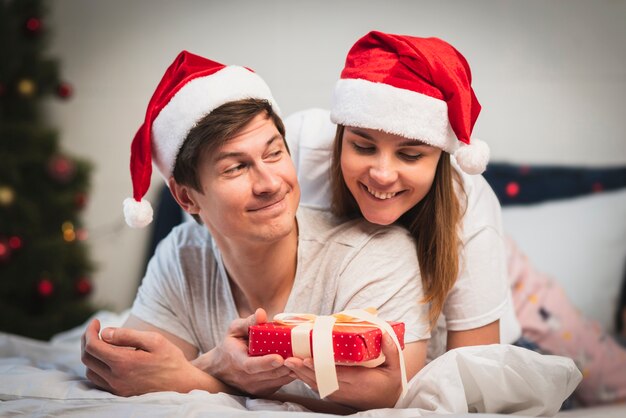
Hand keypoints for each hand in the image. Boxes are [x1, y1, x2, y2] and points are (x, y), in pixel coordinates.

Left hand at [81, 319, 207, 395]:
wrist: (182, 383)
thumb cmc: (170, 359)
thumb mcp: (154, 340)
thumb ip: (127, 335)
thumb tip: (104, 332)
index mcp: (123, 363)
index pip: (92, 346)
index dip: (90, 331)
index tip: (96, 322)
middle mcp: (116, 378)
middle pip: (87, 358)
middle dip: (87, 340)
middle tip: (96, 330)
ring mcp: (117, 388)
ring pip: (90, 371)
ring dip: (91, 355)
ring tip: (103, 343)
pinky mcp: (119, 393)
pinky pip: (98, 381)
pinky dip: (96, 367)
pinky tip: (107, 359)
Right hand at [193, 308, 293, 395]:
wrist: (221, 369)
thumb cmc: (230, 346)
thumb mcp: (234, 330)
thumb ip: (248, 322)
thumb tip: (261, 313)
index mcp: (237, 361)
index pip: (251, 366)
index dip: (266, 362)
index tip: (279, 357)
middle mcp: (246, 378)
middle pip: (270, 374)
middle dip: (287, 364)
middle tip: (301, 354)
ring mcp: (255, 387)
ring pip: (278, 380)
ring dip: (292, 369)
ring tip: (303, 357)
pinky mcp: (263, 391)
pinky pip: (281, 383)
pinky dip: (290, 374)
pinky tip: (298, 363)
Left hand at [284, 333, 404, 409]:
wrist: (389, 401)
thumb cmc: (391, 383)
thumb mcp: (396, 368)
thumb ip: (391, 350)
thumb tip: (384, 333)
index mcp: (360, 381)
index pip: (336, 374)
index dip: (319, 367)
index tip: (306, 359)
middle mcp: (347, 389)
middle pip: (321, 379)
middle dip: (304, 369)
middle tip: (289, 359)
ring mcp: (340, 394)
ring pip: (317, 385)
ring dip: (301, 374)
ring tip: (288, 363)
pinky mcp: (336, 395)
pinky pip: (318, 387)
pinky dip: (306, 379)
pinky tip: (297, 370)